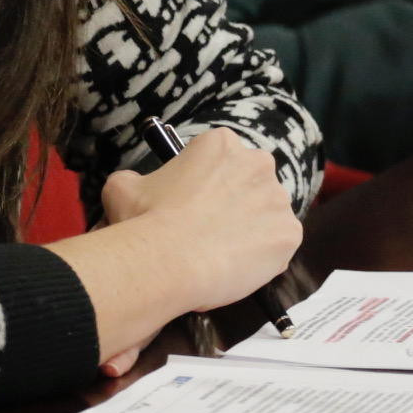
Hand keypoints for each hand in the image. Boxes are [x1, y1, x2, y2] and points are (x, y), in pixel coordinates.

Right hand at [53, 130, 300, 375]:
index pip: (220, 159)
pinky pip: (277, 246)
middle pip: (250, 184)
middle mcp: (258, 163)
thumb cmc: (146, 219)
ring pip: (266, 216)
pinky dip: (261, 259)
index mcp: (221, 144)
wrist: (168, 261)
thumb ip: (136, 180)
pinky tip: (235, 268)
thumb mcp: (123, 188)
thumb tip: (135, 186)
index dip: (205, 185)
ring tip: (220, 254)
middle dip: (234, 204)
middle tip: (208, 230)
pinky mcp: (289, 234)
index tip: (192, 206)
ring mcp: (278, 200)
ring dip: (249, 230)